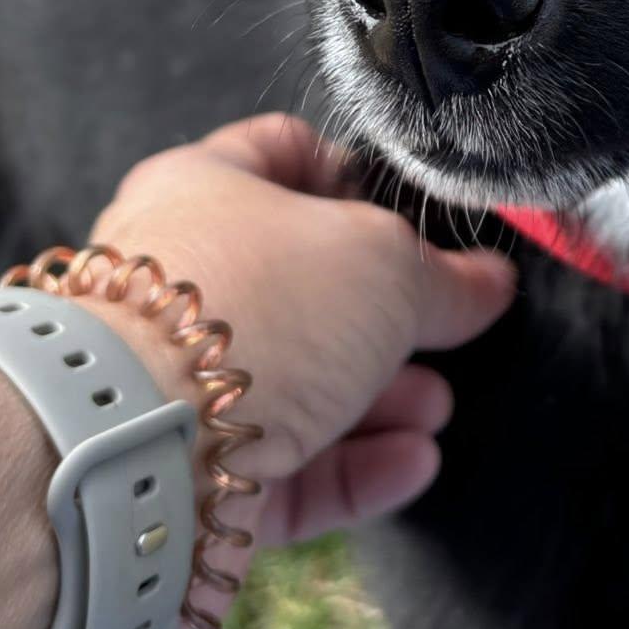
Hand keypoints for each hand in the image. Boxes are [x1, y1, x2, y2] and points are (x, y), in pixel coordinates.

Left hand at [86, 117, 515, 628]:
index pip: (281, 153)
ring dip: (377, 397)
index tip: (414, 211)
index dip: (353, 174)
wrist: (141, 444)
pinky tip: (413, 461)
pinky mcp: (190, 476)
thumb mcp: (383, 262)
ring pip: (295, 384)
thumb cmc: (249, 311)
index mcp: (204, 189)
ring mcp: (178, 383)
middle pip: (298, 286)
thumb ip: (443, 277)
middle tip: (442, 324)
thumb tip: (486, 284)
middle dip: (382, 313)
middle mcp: (181, 283)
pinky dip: (354, 467)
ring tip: (436, 406)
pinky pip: (286, 468)